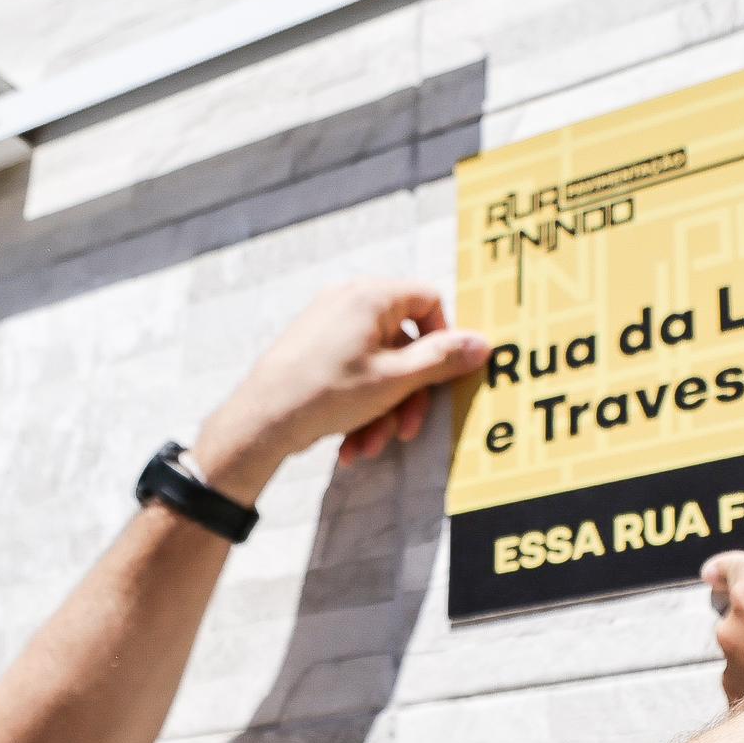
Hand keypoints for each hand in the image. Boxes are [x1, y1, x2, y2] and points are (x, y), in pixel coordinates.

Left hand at [190, 279, 494, 501]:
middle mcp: (349, 300)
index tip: (442, 376)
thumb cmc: (327, 394)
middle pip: (404, 342)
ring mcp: (328, 323)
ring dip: (382, 410)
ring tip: (368, 447)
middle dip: (408, 394)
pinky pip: (352, 372)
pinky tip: (349, 444)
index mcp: (371, 295)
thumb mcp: (396, 380)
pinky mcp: (313, 349)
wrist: (260, 421)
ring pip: (378, 366)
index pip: (429, 300)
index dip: (443, 339)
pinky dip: (359, 406)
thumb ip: (443, 360)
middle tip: (407, 430)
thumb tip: (483, 344)